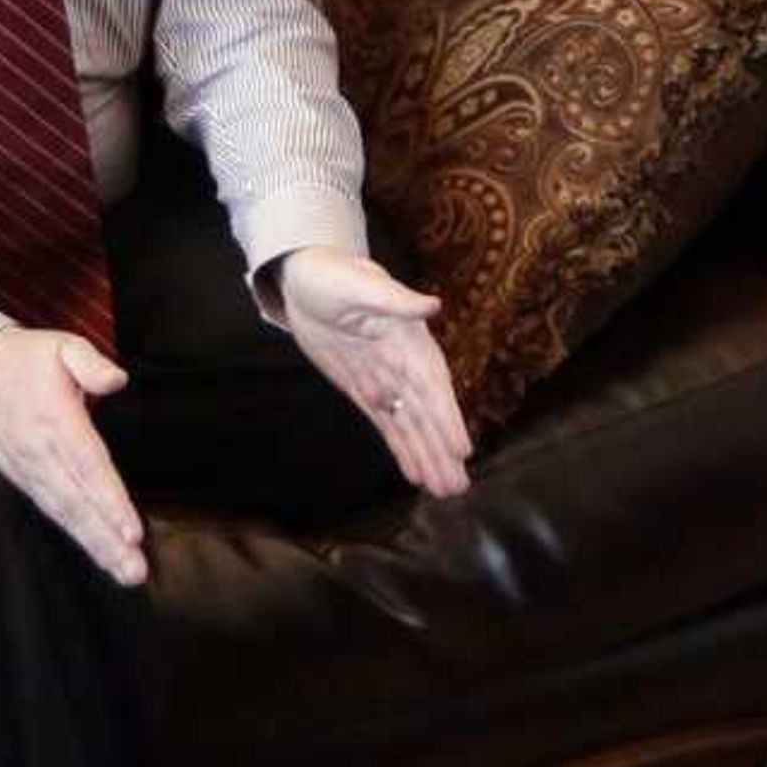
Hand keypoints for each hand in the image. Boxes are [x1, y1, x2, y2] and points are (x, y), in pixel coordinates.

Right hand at [0, 327, 148, 583]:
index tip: (131, 529)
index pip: (87, 465)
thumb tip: (116, 379)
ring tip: (124, 572)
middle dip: (107, 539)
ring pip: (66, 514)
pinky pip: (53, 511)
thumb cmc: (21, 359)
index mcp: (55, 419)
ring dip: (95, 545)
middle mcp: (42, 452)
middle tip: (134, 571)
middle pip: (78, 502)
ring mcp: (30, 470)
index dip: (109, 499)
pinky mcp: (23, 479)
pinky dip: (76, 535)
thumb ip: (89, 362)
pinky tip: (99, 553)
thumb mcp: (58, 344)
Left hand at [278, 247, 471, 496]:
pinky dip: (402, 449)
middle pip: (426, 414)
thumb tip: (430, 305)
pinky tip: (416, 474)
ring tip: (445, 491)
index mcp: (409, 340)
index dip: (446, 418)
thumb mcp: (358, 283)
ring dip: (426, 457)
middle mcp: (404, 365)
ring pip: (410, 425)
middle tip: (458, 487)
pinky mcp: (364, 390)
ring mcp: (385, 380)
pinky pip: (387, 425)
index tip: (461, 449)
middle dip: (441, 450)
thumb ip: (392, 300)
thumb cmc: (333, 275)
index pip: (432, 385)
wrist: (305, 279)